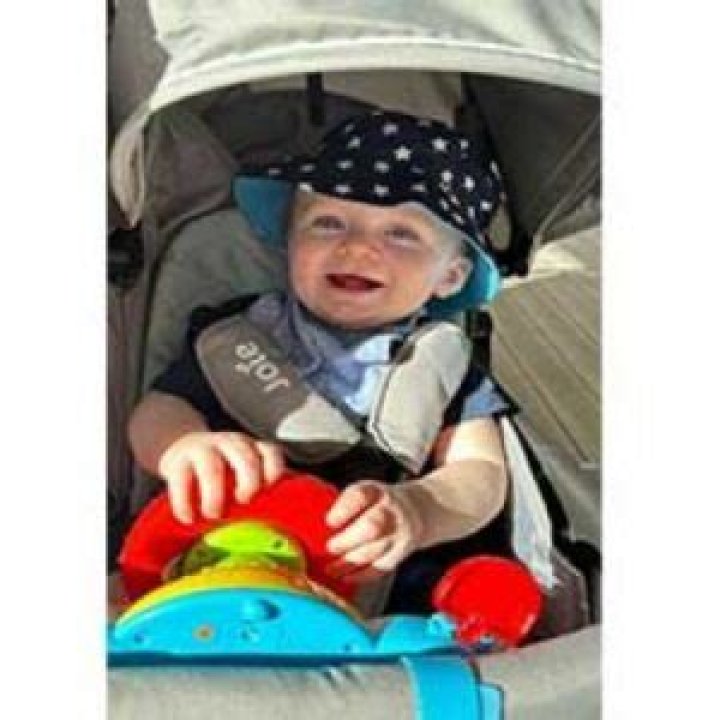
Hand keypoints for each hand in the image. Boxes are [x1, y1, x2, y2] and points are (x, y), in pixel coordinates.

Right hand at [158, 431, 284, 523]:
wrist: (182, 450)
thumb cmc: (221, 472)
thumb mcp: (241, 474)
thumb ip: (257, 491)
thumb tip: (280, 527)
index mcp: (251, 449)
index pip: (270, 452)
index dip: (273, 469)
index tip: (269, 489)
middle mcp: (230, 445)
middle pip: (245, 458)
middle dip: (248, 481)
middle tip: (243, 502)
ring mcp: (203, 449)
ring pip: (211, 465)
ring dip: (214, 492)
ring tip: (213, 514)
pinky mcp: (177, 460)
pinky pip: (180, 478)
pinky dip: (183, 501)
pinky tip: (188, 517)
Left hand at [325, 480, 423, 582]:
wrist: (418, 510)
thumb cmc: (379, 503)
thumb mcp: (365, 493)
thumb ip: (344, 506)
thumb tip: (310, 525)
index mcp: (375, 492)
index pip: (361, 496)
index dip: (344, 509)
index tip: (329, 522)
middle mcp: (390, 511)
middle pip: (372, 526)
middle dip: (347, 540)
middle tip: (329, 548)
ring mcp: (398, 533)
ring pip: (375, 550)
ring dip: (350, 562)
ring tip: (330, 569)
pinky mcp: (400, 553)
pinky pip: (381, 567)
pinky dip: (362, 575)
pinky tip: (346, 578)